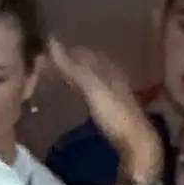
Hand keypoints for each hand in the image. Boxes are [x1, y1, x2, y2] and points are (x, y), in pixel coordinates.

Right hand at [47, 41, 158, 173]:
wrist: (136, 143)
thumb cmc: (115, 113)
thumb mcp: (92, 88)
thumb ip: (73, 67)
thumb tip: (51, 41)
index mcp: (109, 69)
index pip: (85, 53)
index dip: (67, 51)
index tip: (47, 51)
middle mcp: (113, 78)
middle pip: (89, 65)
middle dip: (71, 62)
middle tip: (48, 64)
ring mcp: (114, 95)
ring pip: (92, 78)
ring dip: (76, 75)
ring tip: (58, 76)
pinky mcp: (113, 111)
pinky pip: (94, 93)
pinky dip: (82, 89)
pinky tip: (77, 95)